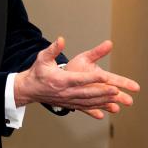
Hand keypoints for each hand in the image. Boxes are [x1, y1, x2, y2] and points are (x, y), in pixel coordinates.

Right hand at [14, 37, 139, 117]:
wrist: (30, 90)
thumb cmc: (38, 72)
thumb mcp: (42, 58)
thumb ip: (53, 49)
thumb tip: (61, 39)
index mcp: (60, 80)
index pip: (78, 79)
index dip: (92, 79)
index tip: (105, 77)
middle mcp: (65, 92)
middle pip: (86, 93)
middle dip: (102, 92)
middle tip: (116, 90)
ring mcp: (68, 100)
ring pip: (88, 102)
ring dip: (103, 101)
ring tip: (117, 98)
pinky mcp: (70, 104)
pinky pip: (86, 107)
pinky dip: (99, 108)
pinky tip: (110, 107)